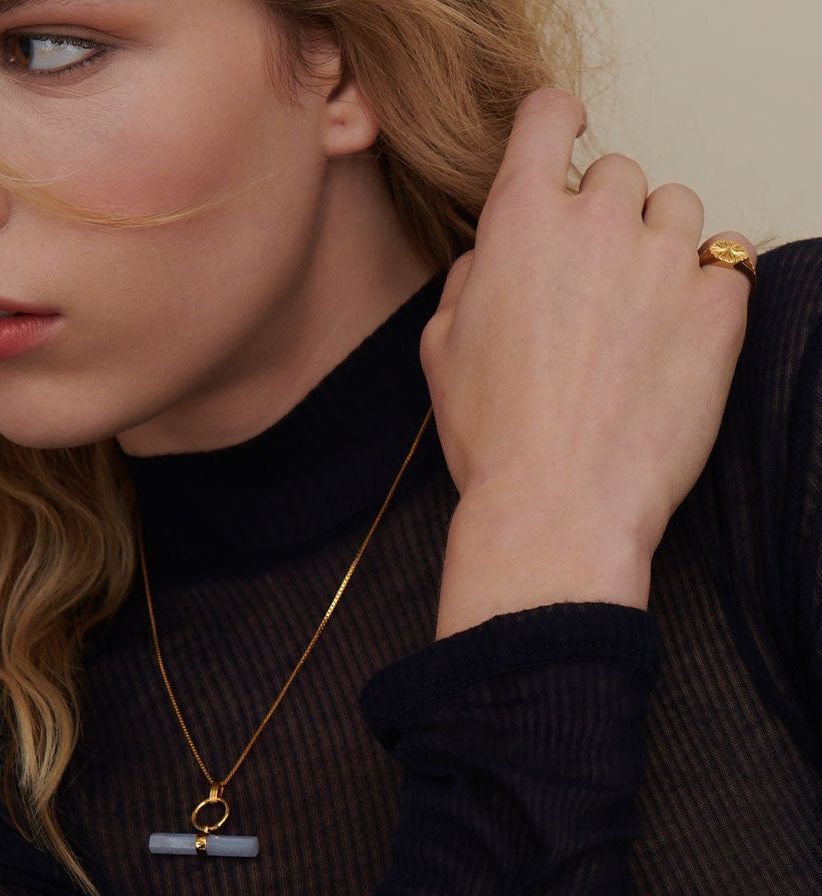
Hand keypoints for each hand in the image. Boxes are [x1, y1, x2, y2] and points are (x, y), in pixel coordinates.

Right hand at [423, 88, 754, 636]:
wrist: (558, 504)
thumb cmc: (494, 435)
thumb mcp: (441, 348)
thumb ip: (471, 277)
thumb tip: (495, 256)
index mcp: (519, 221)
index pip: (546, 117)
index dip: (555, 122)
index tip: (565, 133)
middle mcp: (596, 220)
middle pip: (616, 174)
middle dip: (602, 217)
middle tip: (589, 283)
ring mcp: (664, 259)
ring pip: (677, 209)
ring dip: (657, 245)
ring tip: (635, 314)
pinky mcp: (719, 304)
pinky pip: (728, 261)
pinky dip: (705, 286)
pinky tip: (673, 336)